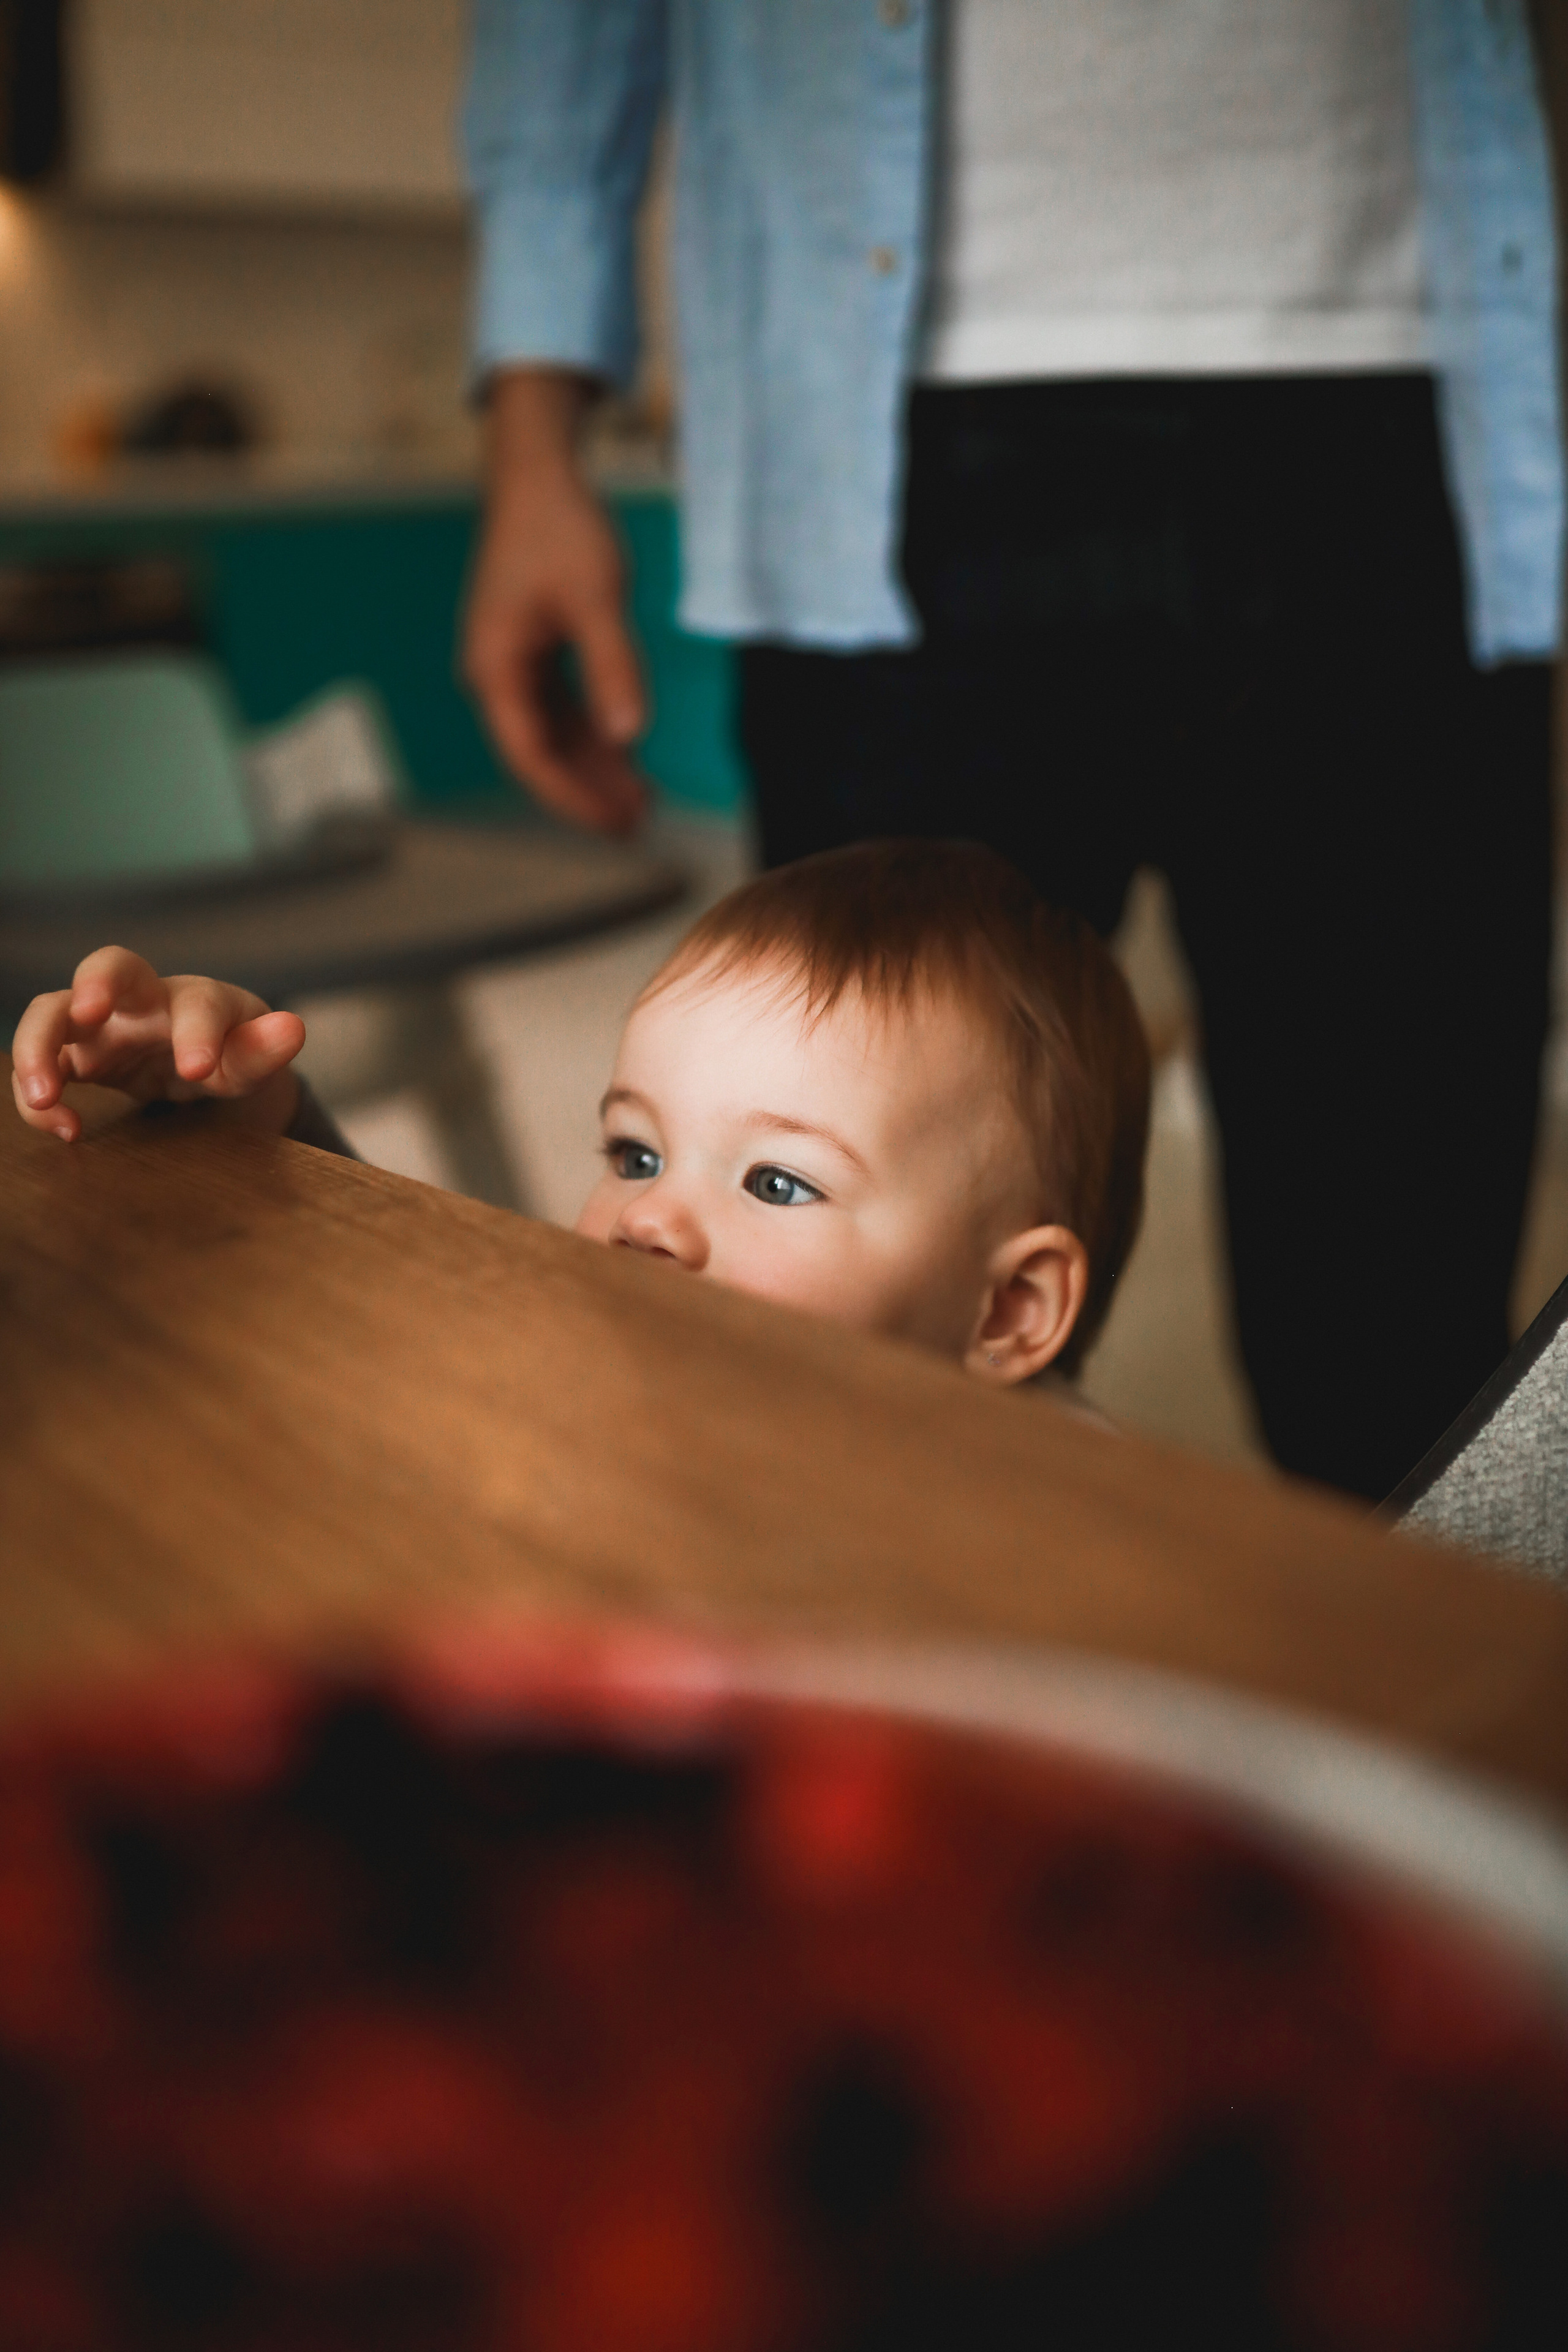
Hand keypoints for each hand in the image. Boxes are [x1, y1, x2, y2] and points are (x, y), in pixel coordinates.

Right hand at [10, 946, 304, 1143]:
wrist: (196, 1056)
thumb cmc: (227, 1048)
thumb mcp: (248, 1058)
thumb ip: (263, 1050)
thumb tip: (292, 1029)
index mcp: (197, 998)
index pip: (200, 1002)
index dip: (197, 1031)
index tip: (198, 1069)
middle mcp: (141, 998)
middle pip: (110, 964)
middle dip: (97, 981)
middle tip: (89, 1011)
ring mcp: (99, 1021)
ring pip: (53, 1009)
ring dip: (38, 1046)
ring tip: (44, 1096)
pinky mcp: (72, 1051)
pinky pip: (40, 1061)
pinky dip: (38, 1097)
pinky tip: (67, 1131)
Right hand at [462, 368, 649, 833]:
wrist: (538, 476)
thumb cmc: (560, 528)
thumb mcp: (595, 598)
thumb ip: (612, 667)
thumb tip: (629, 735)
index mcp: (496, 668)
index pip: (531, 755)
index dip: (573, 797)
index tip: (616, 824)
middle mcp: (496, 676)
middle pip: (541, 756)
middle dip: (587, 793)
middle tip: (639, 827)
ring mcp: (514, 667)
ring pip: (554, 737)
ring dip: (595, 769)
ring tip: (644, 803)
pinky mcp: (534, 655)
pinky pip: (563, 712)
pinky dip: (596, 736)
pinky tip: (630, 758)